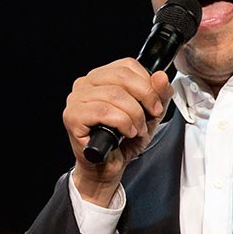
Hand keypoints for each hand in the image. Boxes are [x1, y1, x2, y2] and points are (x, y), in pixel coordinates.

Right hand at [63, 59, 172, 205]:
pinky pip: (103, 112)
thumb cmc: (122, 141)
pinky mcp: (72, 116)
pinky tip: (124, 133)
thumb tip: (160, 77)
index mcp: (101, 77)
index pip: (127, 65)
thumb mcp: (149, 115)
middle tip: (150, 116)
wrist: (105, 168)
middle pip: (122, 76)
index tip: (155, 103)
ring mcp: (76, 99)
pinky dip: (121, 123)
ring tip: (135, 129)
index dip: (147, 83)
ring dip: (134, 116)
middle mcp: (85, 84)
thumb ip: (158, 95)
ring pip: (114, 94)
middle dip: (144, 98)